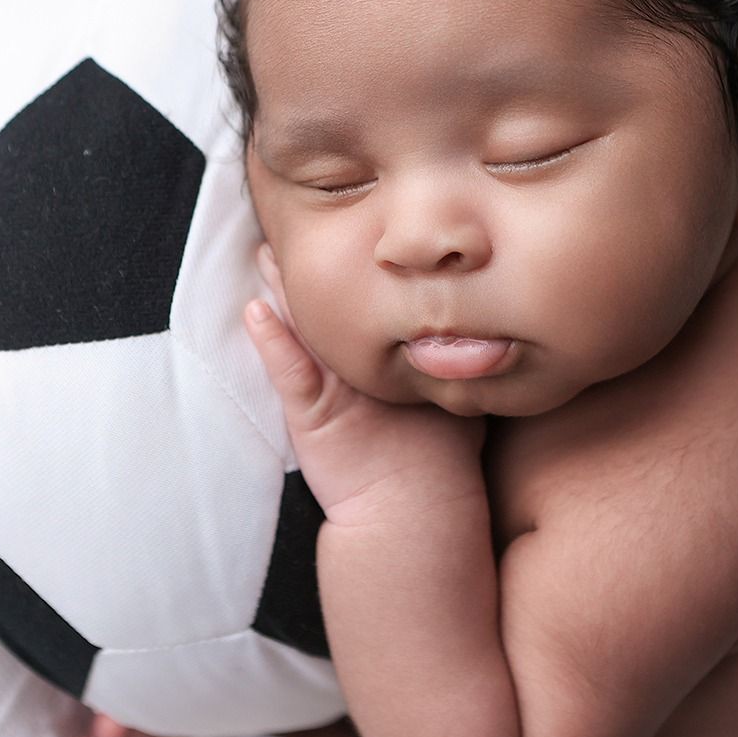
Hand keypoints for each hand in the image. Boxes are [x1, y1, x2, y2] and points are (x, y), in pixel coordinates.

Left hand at [243, 243, 486, 524]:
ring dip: (286, 287)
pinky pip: (290, 370)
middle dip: (322, 259)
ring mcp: (343, 384)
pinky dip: (272, 340)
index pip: (383, 295)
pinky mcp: (314, 413)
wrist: (417, 517)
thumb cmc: (438, 465)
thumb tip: (482, 319)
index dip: (366, 262)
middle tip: (301, 218)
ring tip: (268, 249)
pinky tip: (254, 311)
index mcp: (408, 351)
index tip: (352, 222)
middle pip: (344, 299)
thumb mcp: (456, 397)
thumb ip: (459, 356)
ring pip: (310, 324)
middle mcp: (376, 359)